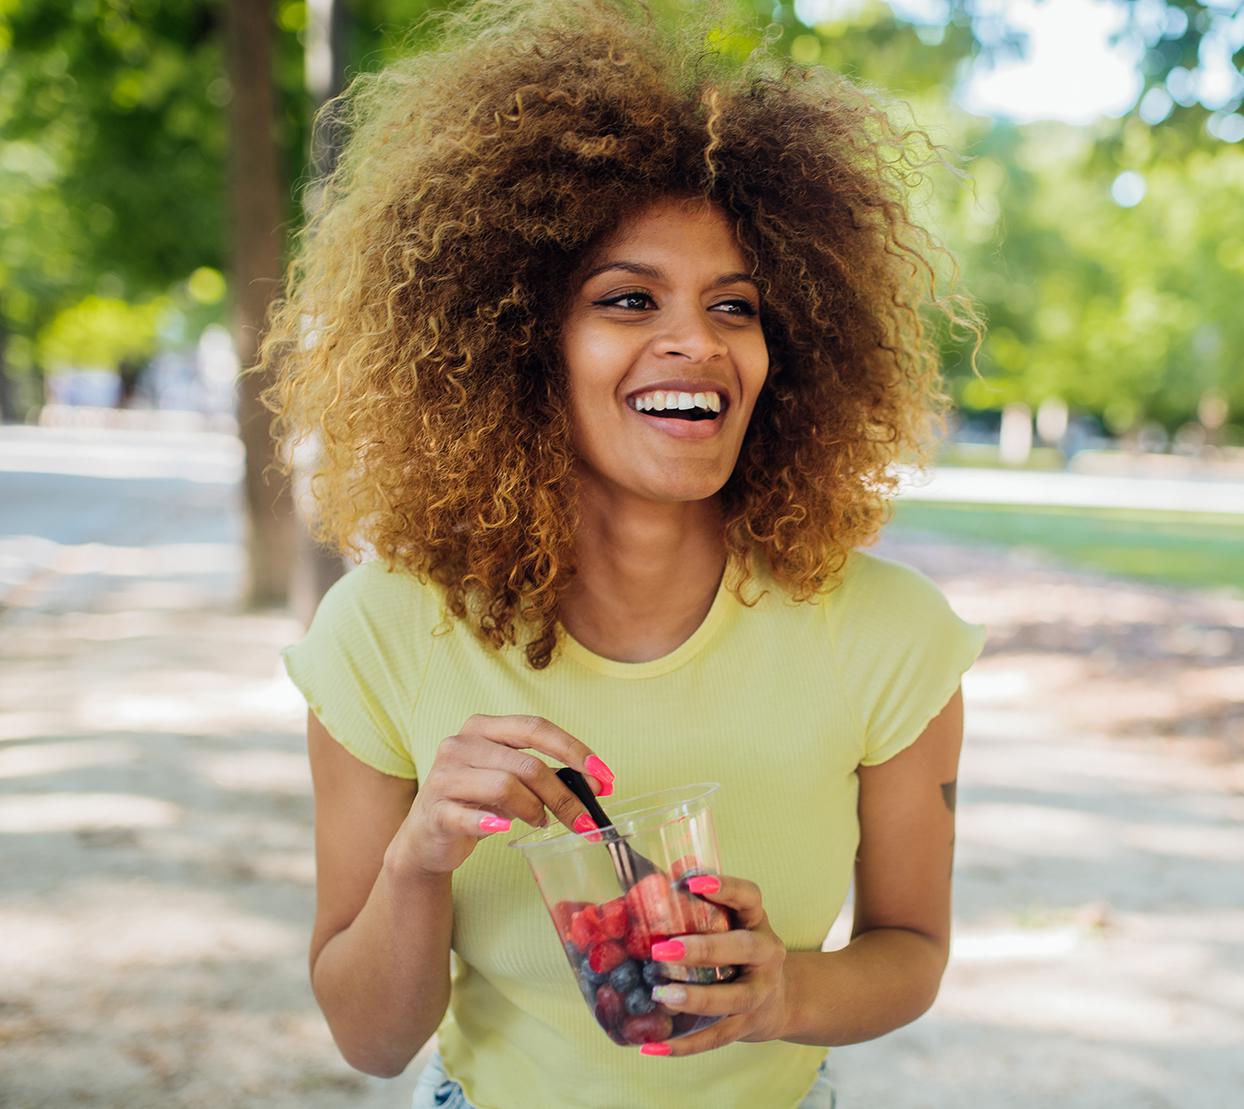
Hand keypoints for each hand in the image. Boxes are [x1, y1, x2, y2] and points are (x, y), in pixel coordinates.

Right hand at [385, 714, 614, 879]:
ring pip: (506, 786)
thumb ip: (543, 774)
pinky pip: (469, 816)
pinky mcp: (434, 811)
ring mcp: (444, 776)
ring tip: (541, 822)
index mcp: (482, 728)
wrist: (426, 838)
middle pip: (527, 764)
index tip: (603, 776)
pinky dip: (493, 823)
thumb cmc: (475, 802)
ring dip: (535, 810)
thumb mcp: (509, 780)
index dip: (573, 749)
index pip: (535, 727)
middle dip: (564, 794)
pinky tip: (505, 828)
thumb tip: (596, 782)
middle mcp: (460, 744)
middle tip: (586, 819)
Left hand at [642, 874, 790, 1056]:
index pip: (749, 897)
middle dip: (704, 949)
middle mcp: (765, 956)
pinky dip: (683, 1045)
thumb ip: (699, 903)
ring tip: (661, 996)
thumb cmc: (740, 952)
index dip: (725, 888)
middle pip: (743, 949)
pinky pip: (715, 1038)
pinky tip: (651, 1046)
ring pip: (732, 999)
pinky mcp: (746, 1026)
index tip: (691, 882)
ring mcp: (758, 994)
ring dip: (695, 999)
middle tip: (663, 950)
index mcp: (757, 922)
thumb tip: (658, 871)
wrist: (782, 1000)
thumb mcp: (731, 923)